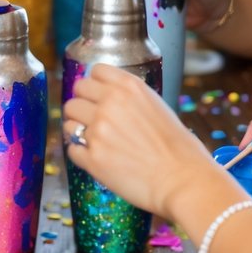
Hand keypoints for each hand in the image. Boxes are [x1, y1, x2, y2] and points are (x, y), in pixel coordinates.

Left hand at [62, 63, 209, 220]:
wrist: (183, 180)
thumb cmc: (178, 147)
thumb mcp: (157, 106)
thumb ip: (129, 97)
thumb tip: (107, 97)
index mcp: (128, 87)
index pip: (95, 71)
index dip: (95, 84)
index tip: (97, 95)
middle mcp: (109, 103)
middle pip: (76, 93)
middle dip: (83, 104)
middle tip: (92, 119)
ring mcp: (98, 130)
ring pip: (69, 120)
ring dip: (77, 128)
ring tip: (94, 140)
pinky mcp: (92, 158)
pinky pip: (72, 149)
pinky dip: (81, 153)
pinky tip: (97, 158)